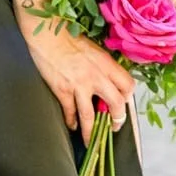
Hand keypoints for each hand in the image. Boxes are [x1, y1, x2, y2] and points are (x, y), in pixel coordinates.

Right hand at [22, 21, 134, 145]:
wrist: (47, 34)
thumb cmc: (69, 38)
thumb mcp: (95, 50)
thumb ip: (103, 67)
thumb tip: (108, 82)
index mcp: (107, 64)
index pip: (128, 85)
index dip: (128, 97)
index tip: (124, 104)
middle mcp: (97, 76)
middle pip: (116, 104)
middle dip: (117, 119)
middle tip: (114, 126)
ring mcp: (79, 85)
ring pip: (90, 116)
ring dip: (92, 132)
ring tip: (91, 141)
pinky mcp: (62, 90)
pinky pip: (70, 113)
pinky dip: (71, 122)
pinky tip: (72, 126)